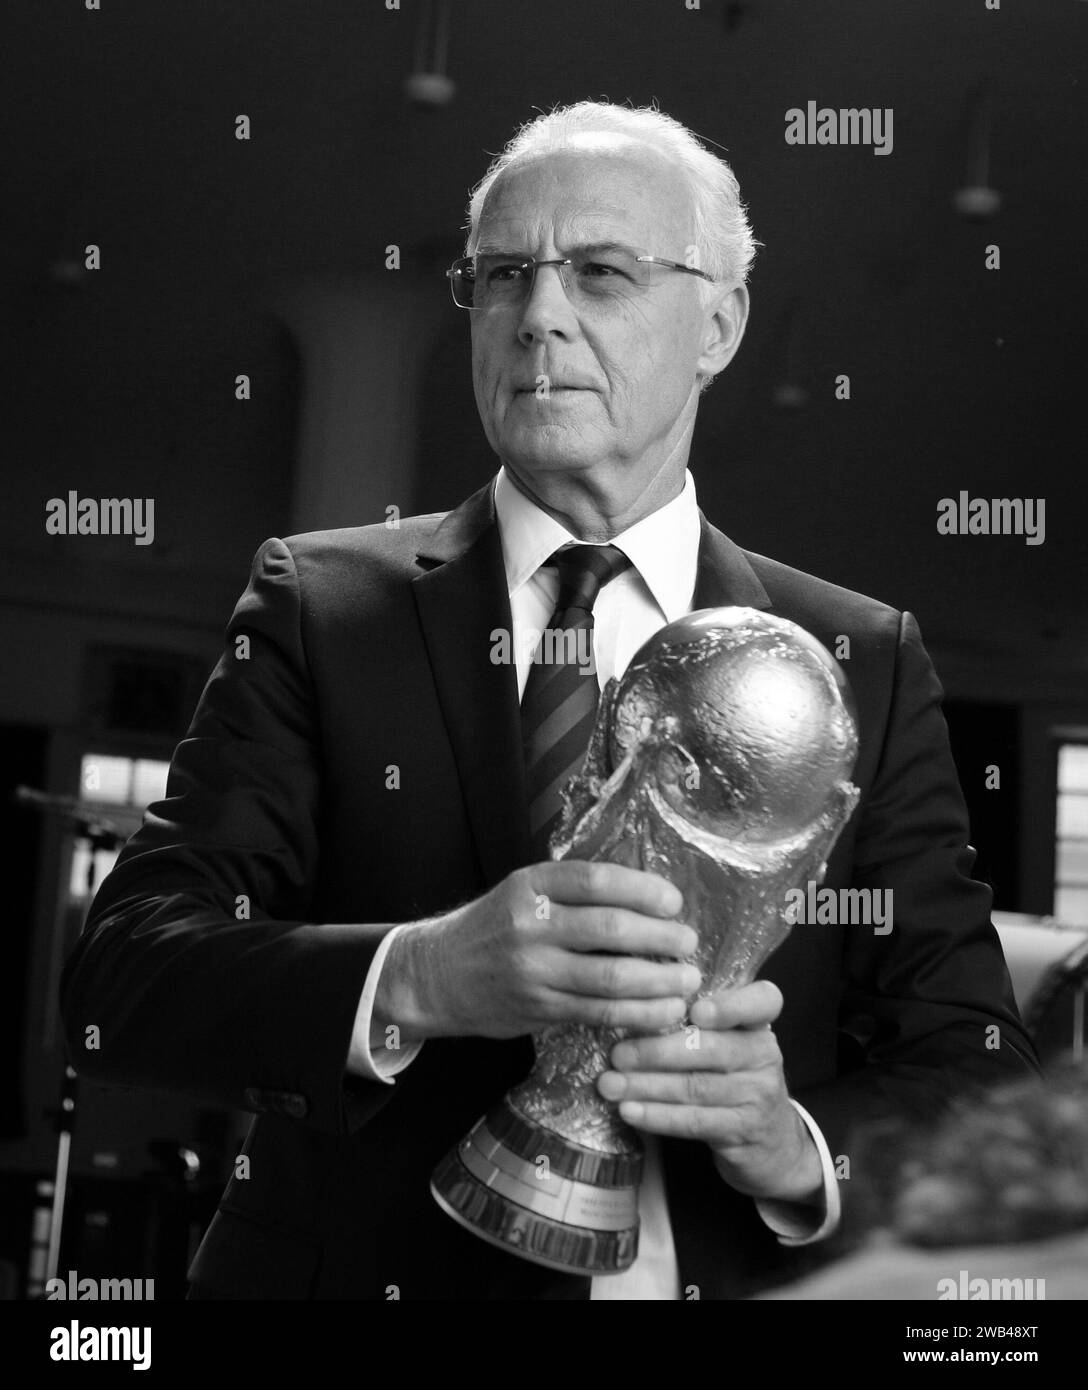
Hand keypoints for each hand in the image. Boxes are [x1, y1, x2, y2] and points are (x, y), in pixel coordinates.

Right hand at [374, 861, 699, 1041]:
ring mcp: (532, 970)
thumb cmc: (495, 927)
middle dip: (660, 938)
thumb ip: (574, 893)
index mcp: (530, 885)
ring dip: (658, 982)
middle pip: (609, 929)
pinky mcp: (537, 1009)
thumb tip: (648, 898)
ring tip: (688, 982)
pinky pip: (598, 1013)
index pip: (596, 881)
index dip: (642, 890)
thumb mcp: (524, 892)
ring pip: (609, 978)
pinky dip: (637, 1014)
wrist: (439, 974)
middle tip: (689, 943)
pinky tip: (663, 1012)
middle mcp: (530, 925)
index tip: (674, 902)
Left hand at [597, 980, 823, 1204]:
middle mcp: (764, 1054)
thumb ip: (695, 1023)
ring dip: (647, 1085)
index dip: (731, 1005)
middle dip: (656, 1051)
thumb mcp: (728, 1043)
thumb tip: (630, 1008)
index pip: (763, 1002)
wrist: (773, 1141)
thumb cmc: (732, 1077)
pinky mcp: (743, 1130)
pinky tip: (629, 1111)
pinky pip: (695, 1120)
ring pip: (696, 1086)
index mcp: (758, 1024)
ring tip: (611, 1085)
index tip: (695, 1011)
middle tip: (618, 1055)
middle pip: (710, 1048)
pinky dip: (657, 1115)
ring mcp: (758, 1094)